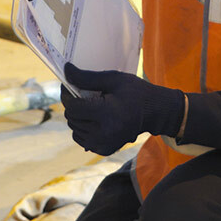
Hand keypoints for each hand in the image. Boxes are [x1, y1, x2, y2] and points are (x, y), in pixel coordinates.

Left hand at [60, 63, 185, 156]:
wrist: (154, 112)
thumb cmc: (135, 92)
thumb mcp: (113, 79)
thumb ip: (87, 77)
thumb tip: (66, 71)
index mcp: (107, 114)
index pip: (73, 108)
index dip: (68, 95)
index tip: (70, 87)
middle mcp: (104, 133)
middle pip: (72, 119)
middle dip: (74, 106)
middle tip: (86, 96)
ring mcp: (104, 144)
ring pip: (74, 130)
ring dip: (79, 118)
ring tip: (93, 108)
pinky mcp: (104, 150)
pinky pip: (82, 139)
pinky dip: (84, 129)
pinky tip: (96, 119)